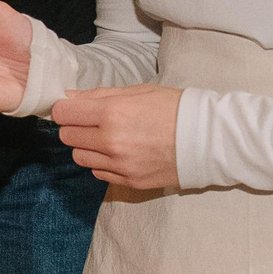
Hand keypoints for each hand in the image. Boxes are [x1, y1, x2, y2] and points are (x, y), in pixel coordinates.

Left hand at [53, 83, 183, 189]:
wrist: (208, 139)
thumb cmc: (175, 108)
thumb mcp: (138, 91)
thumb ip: (99, 95)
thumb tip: (69, 97)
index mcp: (112, 113)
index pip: (63, 114)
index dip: (65, 109)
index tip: (73, 109)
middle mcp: (111, 141)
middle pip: (67, 137)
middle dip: (74, 127)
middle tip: (92, 122)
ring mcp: (120, 165)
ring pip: (79, 157)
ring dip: (86, 147)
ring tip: (107, 138)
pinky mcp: (129, 182)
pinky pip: (98, 173)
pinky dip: (102, 163)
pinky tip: (119, 153)